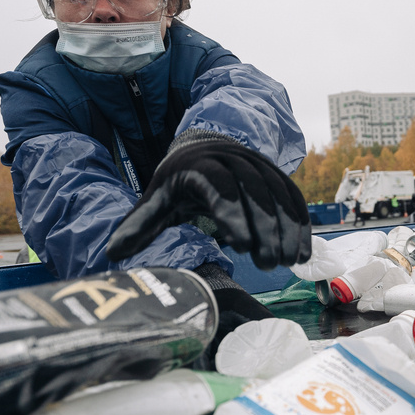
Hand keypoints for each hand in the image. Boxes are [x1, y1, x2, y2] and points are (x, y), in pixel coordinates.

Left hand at [107, 133, 311, 269]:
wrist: (204, 149)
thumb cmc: (178, 182)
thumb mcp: (157, 200)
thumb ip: (139, 225)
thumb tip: (112, 252)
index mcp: (200, 165)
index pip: (220, 186)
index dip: (233, 214)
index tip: (241, 246)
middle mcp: (234, 159)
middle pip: (255, 191)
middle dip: (266, 229)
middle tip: (268, 265)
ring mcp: (259, 164)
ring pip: (279, 194)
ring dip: (288, 229)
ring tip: (288, 263)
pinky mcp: (276, 174)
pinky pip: (294, 197)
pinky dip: (301, 224)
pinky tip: (302, 253)